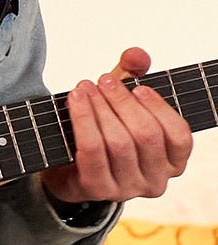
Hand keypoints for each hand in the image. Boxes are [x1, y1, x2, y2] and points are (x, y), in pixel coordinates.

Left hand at [41, 47, 192, 204]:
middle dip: (123, 102)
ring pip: (118, 143)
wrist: (66, 167)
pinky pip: (92, 150)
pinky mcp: (96, 189)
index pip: (179, 136)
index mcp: (172, 163)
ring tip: (84, 88)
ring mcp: (126, 189)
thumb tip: (135, 55)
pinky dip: (83, 120)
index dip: (159, 107)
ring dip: (99, 108)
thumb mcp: (121, 103)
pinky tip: (75, 101)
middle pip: (145, 135)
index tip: (137, 86)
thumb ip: (132, 75)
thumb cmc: (103, 133)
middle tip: (103, 80)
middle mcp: (154, 181)